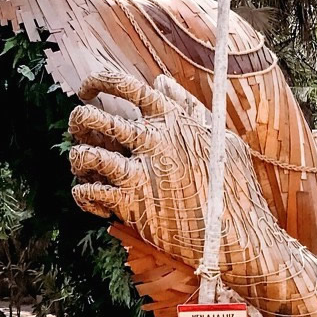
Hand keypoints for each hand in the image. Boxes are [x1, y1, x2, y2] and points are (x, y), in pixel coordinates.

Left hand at [68, 70, 221, 264]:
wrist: (239, 235)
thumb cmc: (234, 187)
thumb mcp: (220, 138)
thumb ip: (189, 107)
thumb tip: (161, 83)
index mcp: (172, 120)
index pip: (125, 86)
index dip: (98, 81)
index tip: (87, 89)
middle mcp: (152, 141)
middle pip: (93, 117)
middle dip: (77, 121)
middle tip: (81, 131)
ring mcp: (140, 173)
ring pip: (84, 154)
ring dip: (77, 158)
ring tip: (85, 167)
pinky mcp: (132, 205)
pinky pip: (88, 192)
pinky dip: (83, 195)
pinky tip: (95, 201)